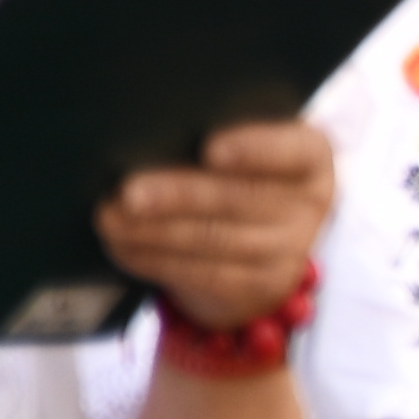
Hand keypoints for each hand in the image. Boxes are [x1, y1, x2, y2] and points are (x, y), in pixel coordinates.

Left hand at [96, 119, 340, 331]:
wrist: (255, 235)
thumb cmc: (232, 171)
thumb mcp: (236, 145)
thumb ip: (206, 131)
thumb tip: (145, 137)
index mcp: (309, 158)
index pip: (293, 150)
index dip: (254, 149)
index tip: (210, 149)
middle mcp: (308, 205)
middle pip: (241, 198)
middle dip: (180, 195)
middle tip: (130, 192)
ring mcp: (289, 251)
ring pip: (215, 239)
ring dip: (154, 230)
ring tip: (110, 218)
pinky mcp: (260, 286)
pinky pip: (203, 274)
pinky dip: (155, 258)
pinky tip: (123, 244)